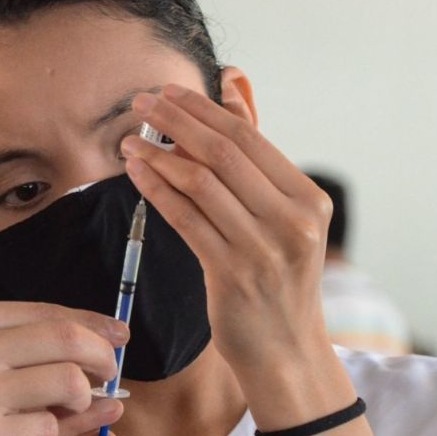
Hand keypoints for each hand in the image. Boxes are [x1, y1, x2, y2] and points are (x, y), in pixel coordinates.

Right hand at [0, 301, 130, 435]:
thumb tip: (64, 334)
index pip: (47, 312)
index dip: (92, 323)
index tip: (117, 334)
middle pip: (68, 341)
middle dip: (102, 356)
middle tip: (109, 372)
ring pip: (68, 384)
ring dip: (82, 400)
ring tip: (70, 408)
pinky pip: (48, 429)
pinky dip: (53, 433)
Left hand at [120, 83, 354, 427]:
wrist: (285, 350)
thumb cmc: (276, 277)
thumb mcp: (281, 217)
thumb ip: (254, 157)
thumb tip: (232, 85)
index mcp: (308, 199)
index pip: (249, 138)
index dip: (203, 109)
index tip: (168, 90)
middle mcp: (293, 219)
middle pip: (223, 153)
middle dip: (177, 121)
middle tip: (141, 101)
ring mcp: (264, 248)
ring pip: (200, 183)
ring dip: (158, 155)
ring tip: (128, 139)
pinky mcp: (232, 273)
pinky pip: (185, 219)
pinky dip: (156, 190)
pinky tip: (135, 172)